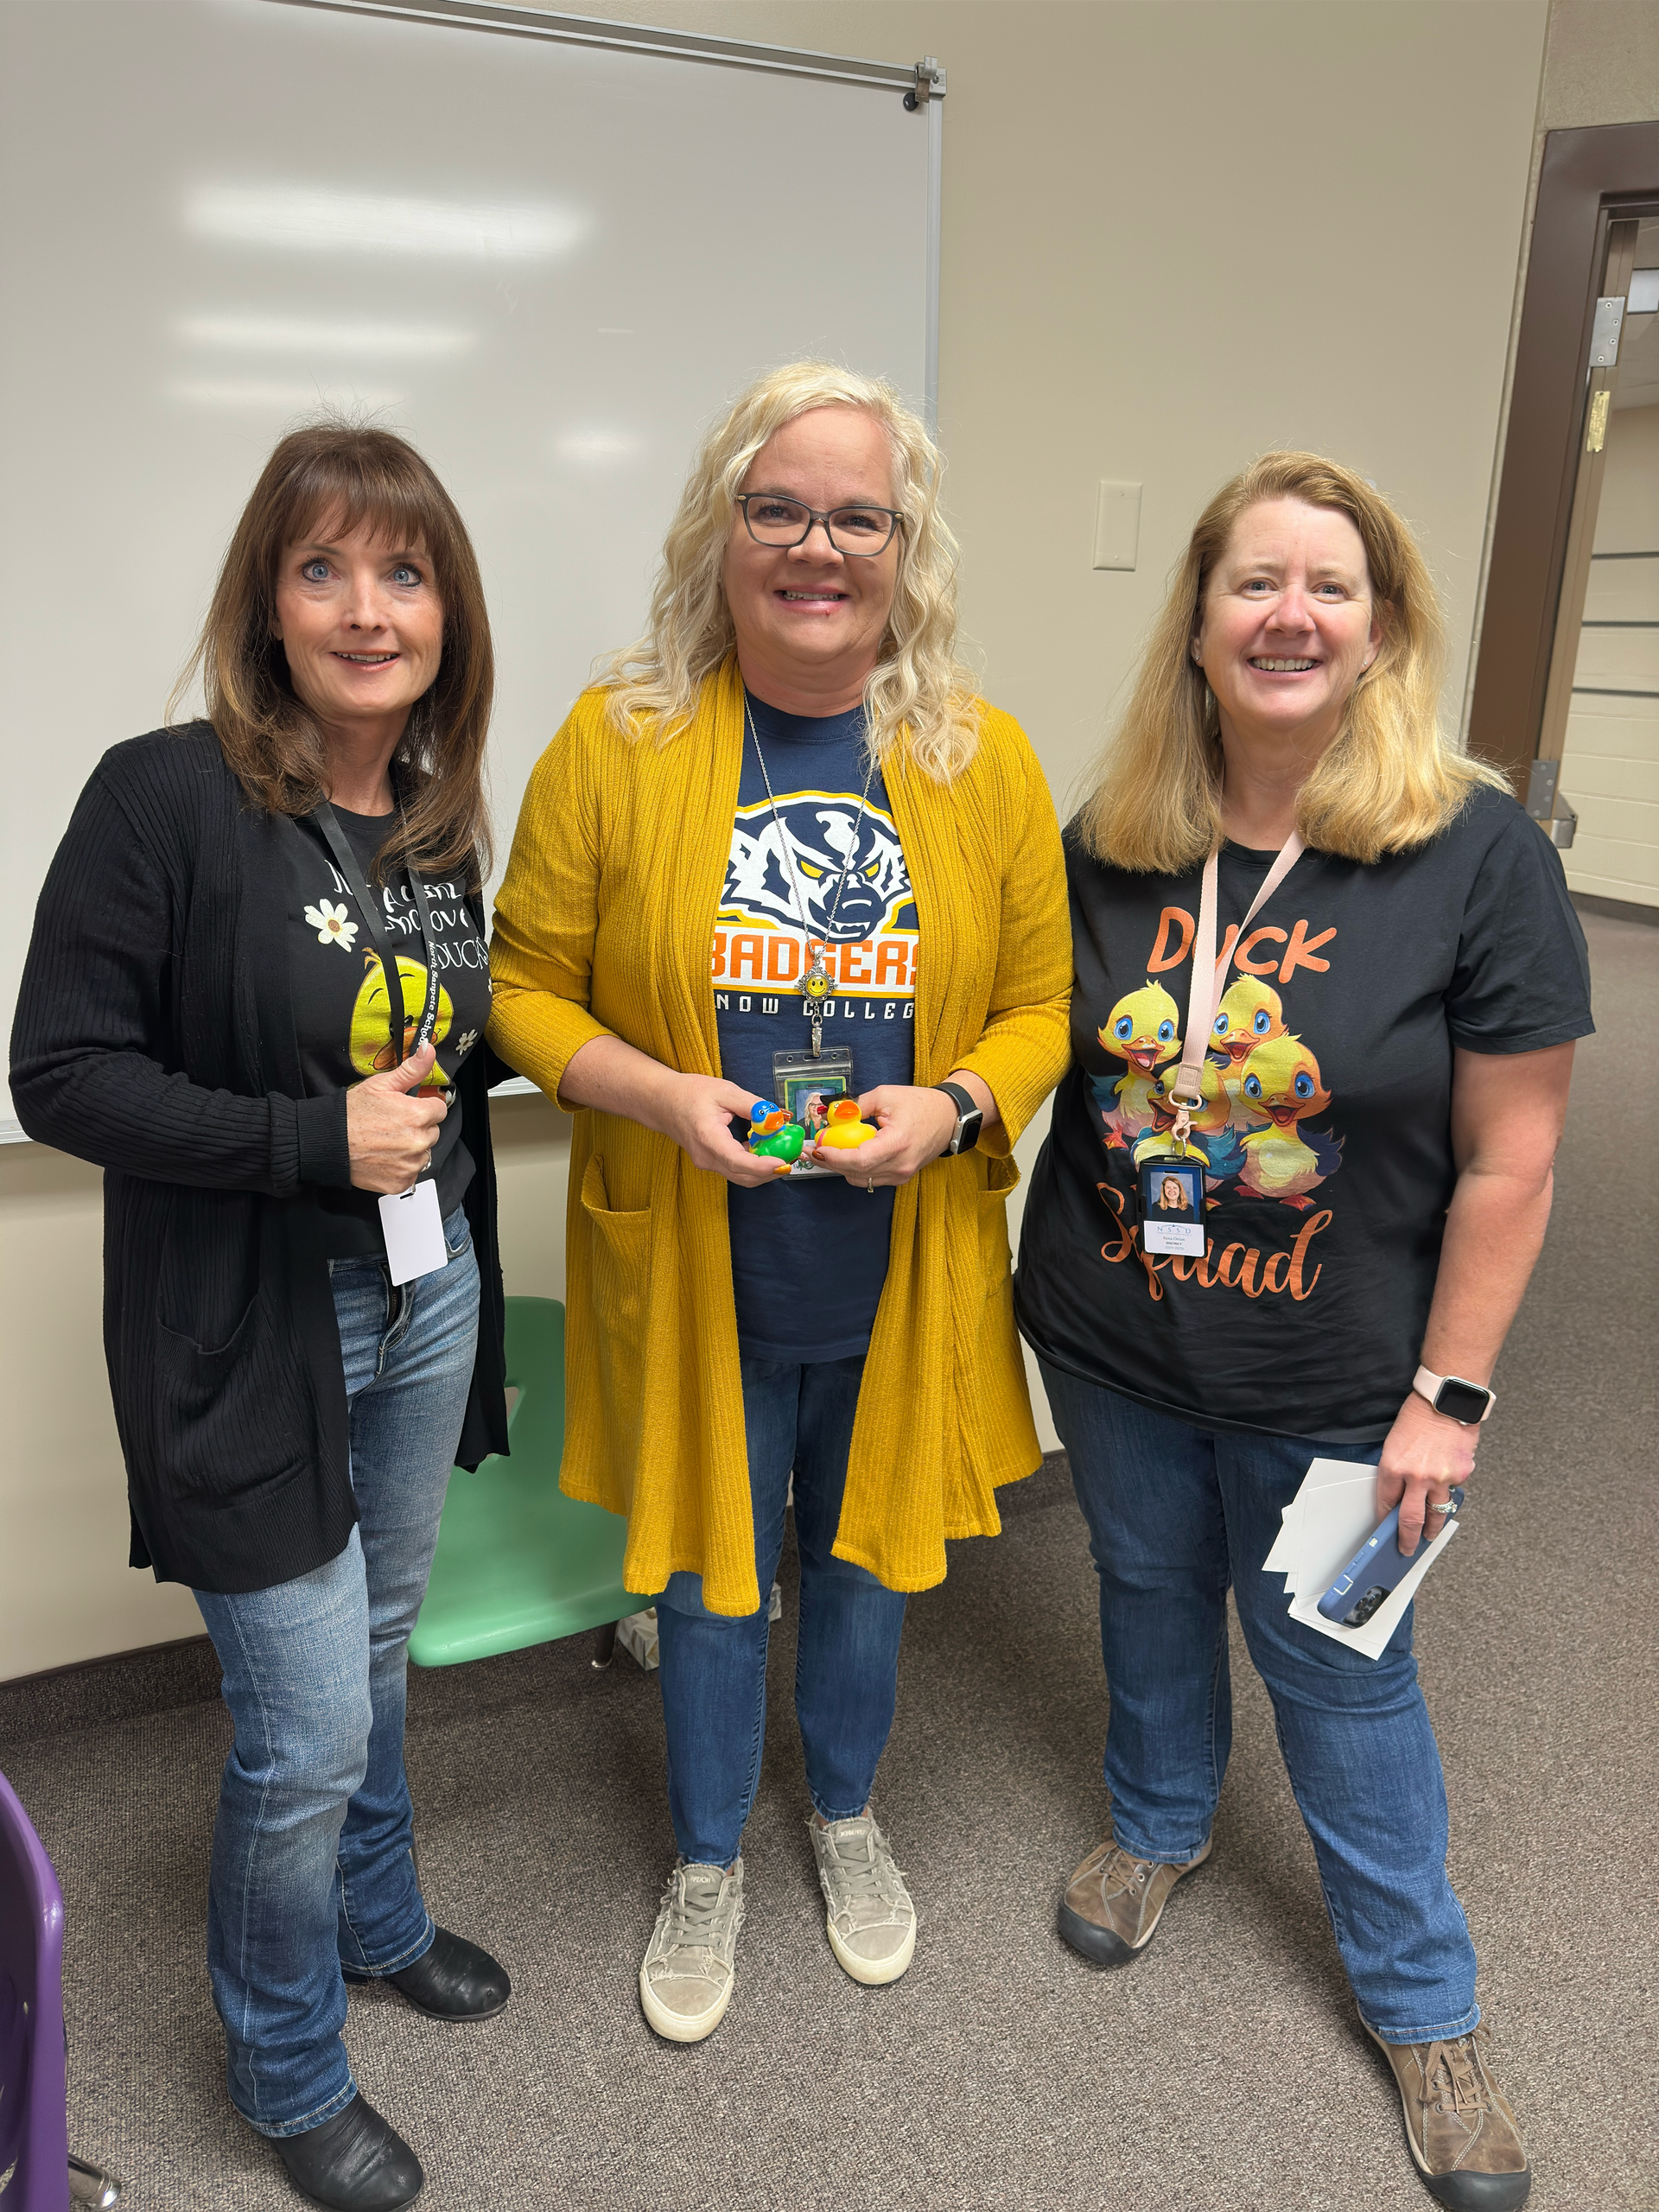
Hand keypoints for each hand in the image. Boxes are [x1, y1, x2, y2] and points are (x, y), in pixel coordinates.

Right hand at [346, 1042, 448, 1194]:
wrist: (327, 1143)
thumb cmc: (350, 1114)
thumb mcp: (381, 1085)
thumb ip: (411, 1070)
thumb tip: (429, 1051)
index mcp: (417, 1115)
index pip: (439, 1109)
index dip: (424, 1107)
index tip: (409, 1109)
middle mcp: (418, 1142)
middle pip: (432, 1132)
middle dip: (418, 1128)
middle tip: (393, 1126)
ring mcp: (410, 1164)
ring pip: (424, 1154)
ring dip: (411, 1149)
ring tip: (387, 1142)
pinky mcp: (401, 1182)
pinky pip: (411, 1172)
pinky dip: (401, 1167)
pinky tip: (384, 1157)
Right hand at [654, 1072, 782, 1187]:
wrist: (662, 1102)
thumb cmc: (689, 1093)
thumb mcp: (725, 1091)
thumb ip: (754, 1106)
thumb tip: (778, 1118)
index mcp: (707, 1138)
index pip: (737, 1161)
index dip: (763, 1166)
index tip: (783, 1162)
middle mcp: (706, 1157)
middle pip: (745, 1176)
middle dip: (772, 1170)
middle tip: (794, 1154)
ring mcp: (707, 1164)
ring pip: (742, 1177)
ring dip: (765, 1168)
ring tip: (782, 1149)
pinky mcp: (711, 1163)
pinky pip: (736, 1170)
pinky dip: (754, 1163)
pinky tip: (764, 1147)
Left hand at [806, 1083, 957, 1188]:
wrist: (949, 1118)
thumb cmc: (922, 1105)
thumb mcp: (886, 1095)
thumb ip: (857, 1106)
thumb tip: (832, 1114)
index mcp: (897, 1143)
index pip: (858, 1160)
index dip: (834, 1157)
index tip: (817, 1149)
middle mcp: (900, 1164)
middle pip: (855, 1172)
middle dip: (829, 1162)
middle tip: (811, 1151)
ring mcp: (901, 1174)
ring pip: (860, 1179)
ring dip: (841, 1167)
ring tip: (827, 1151)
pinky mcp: (900, 1177)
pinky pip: (870, 1179)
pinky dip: (855, 1169)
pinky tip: (848, 1155)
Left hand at [1376, 1390, 1481, 1557]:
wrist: (1446, 1400)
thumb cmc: (1418, 1417)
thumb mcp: (1394, 1444)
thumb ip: (1396, 1472)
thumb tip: (1399, 1495)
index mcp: (1393, 1467)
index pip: (1386, 1503)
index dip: (1385, 1519)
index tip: (1385, 1528)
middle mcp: (1416, 1477)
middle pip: (1410, 1520)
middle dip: (1407, 1540)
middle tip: (1406, 1549)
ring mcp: (1441, 1478)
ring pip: (1436, 1514)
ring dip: (1432, 1528)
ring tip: (1429, 1535)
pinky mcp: (1461, 1474)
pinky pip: (1453, 1491)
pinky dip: (1449, 1492)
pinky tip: (1446, 1487)